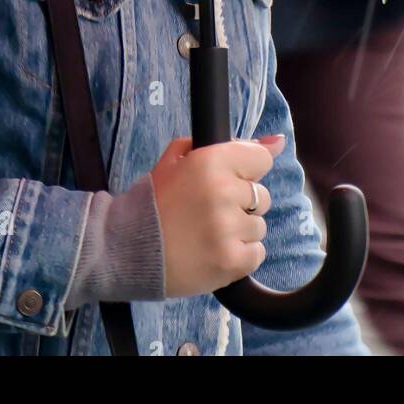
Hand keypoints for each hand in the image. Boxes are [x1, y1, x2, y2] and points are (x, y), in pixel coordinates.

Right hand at [149, 133, 286, 298]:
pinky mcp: (231, 261)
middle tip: (210, 211)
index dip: (246, 172)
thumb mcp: (178, 159)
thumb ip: (228, 145)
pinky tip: (214, 251)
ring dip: (239, 231)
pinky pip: (257, 253)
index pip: (261, 159)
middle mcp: (223, 192)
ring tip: (208, 234)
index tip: (229, 182)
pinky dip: (240, 255)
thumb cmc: (154, 202)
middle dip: (241, 203)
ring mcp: (228, 229)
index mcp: (211, 161)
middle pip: (261, 196)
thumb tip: (276, 141)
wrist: (127, 250)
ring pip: (259, 226)